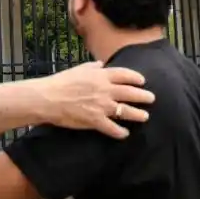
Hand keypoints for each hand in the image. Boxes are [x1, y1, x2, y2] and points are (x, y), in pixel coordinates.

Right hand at [38, 61, 154, 138]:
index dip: (135, 78)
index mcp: (101, 75)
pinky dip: (120, 132)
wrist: (48, 98)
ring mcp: (102, 106)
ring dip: (137, 114)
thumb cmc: (61, 82)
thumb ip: (93, 66)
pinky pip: (113, 128)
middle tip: (151, 98)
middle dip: (143, 96)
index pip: (124, 75)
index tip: (142, 81)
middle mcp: (105, 90)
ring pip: (126, 111)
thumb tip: (102, 64)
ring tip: (145, 116)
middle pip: (130, 93)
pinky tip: (125, 134)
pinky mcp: (96, 120)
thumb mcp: (79, 68)